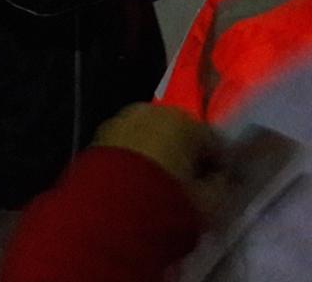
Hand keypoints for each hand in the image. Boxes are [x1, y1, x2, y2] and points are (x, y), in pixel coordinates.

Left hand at [94, 102, 225, 217]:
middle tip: (186, 183)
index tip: (217, 184)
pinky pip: (126, 145)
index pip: (212, 140)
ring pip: (149, 135)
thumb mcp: (210, 201)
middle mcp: (151, 111)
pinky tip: (135, 180)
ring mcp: (121, 120)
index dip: (216, 165)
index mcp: (184, 120)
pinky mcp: (98, 135)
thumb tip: (220, 177)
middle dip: (183, 154)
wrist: (110, 209)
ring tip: (158, 183)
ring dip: (155, 152)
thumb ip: (222, 184)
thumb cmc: (169, 200)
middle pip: (177, 132)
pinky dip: (133, 156)